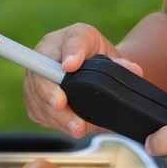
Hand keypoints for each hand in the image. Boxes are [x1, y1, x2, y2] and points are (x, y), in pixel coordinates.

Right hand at [21, 23, 143, 137]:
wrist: (88, 67)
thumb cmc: (95, 55)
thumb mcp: (108, 52)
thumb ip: (119, 62)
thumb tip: (133, 70)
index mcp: (64, 39)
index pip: (66, 43)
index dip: (67, 55)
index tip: (70, 67)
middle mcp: (44, 55)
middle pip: (41, 74)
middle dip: (51, 93)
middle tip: (62, 106)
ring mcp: (35, 77)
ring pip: (37, 97)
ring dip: (56, 115)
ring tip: (76, 128)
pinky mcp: (33, 97)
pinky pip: (37, 111)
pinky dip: (52, 121)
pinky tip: (68, 127)